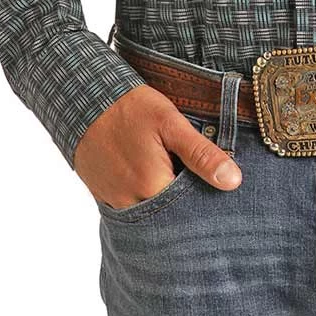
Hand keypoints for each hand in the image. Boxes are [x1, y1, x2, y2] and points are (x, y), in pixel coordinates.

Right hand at [73, 84, 242, 209]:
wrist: (82, 99)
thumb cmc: (130, 108)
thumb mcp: (171, 123)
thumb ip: (201, 154)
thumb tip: (233, 181)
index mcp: (153, 189)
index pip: (192, 212)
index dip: (207, 199)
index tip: (219, 189)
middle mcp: (132, 205)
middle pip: (171, 216)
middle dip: (187, 202)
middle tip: (196, 177)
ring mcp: (116, 202)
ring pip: (153, 212)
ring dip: (167, 199)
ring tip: (176, 173)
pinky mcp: (105, 196)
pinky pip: (134, 206)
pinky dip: (147, 196)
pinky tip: (154, 173)